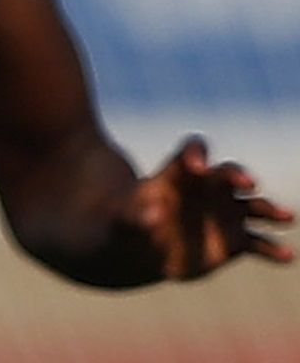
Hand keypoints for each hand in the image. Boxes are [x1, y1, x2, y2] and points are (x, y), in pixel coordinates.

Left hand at [123, 136, 294, 279]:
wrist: (141, 247)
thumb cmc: (128, 223)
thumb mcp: (124, 218)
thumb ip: (136, 216)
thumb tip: (153, 216)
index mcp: (179, 173)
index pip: (192, 151)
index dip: (196, 153)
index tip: (197, 166)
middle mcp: (208, 188)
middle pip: (229, 173)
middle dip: (238, 175)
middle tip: (249, 183)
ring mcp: (225, 213)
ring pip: (254, 206)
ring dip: (270, 209)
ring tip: (286, 216)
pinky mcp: (235, 240)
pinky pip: (259, 243)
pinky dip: (273, 249)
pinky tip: (287, 257)